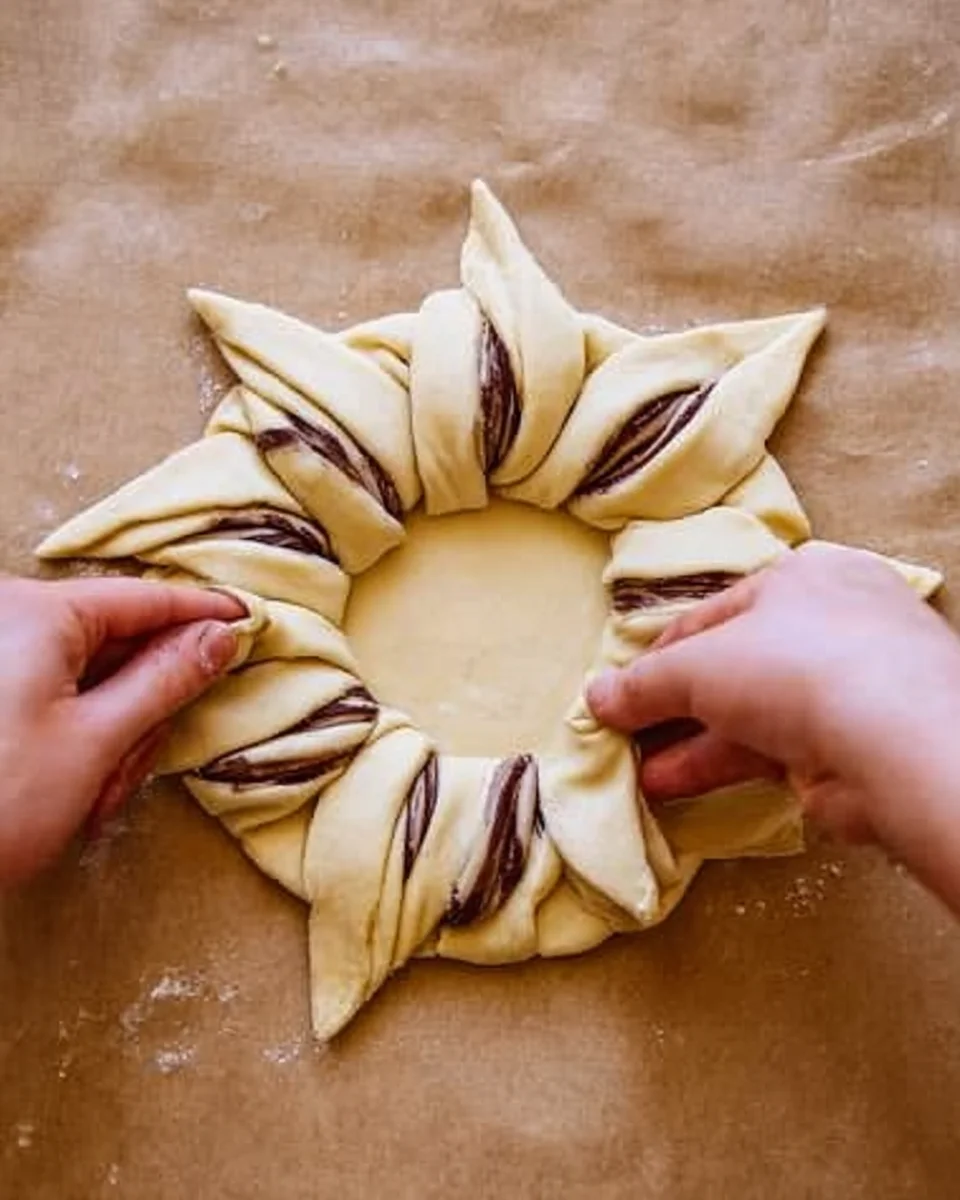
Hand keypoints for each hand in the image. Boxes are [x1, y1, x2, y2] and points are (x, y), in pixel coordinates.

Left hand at [0, 575, 244, 884]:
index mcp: (34, 612)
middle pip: (116, 643)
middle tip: (125, 773)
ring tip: (87, 798)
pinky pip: (52, 694)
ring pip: (88, 676)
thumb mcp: (96, 743)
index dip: (202, 611)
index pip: (144, 598)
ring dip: (106, 738)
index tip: (249, 617)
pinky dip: (74, 738)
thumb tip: (220, 636)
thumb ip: (166, 680)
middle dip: (137, 711)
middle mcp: (6, 617)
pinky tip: (69, 789)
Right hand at [588, 544, 959, 912]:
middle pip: (732, 667)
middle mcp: (829, 626)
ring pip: (750, 715)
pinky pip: (770, 752)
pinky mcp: (851, 747)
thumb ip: (645, 683)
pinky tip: (670, 786)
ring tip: (636, 773)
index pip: (712, 614)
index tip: (619, 691)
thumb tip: (596, 698)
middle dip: (672, 707)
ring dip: (689, 745)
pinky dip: (719, 767)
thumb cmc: (795, 665)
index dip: (660, 655)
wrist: (898, 740)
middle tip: (625, 735)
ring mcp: (845, 689)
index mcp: (802, 578)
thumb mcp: (698, 665)